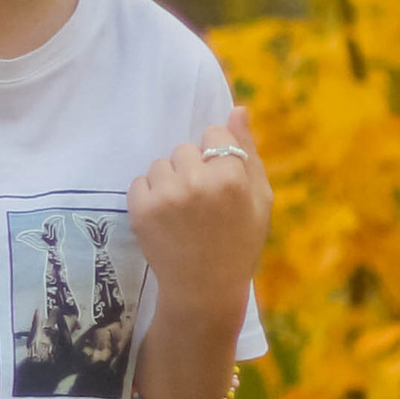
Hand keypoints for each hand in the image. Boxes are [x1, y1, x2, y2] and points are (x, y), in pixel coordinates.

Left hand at [127, 106, 270, 325]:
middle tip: (201, 202)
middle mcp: (196, 181)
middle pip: (185, 148)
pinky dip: (149, 196)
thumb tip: (238, 109)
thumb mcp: (260, 199)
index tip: (219, 181)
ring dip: (169, 180)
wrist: (204, 289)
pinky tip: (165, 218)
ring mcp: (165, 195)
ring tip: (182, 211)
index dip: (216, 156)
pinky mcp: (140, 210)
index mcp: (231, 177)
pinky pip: (140, 182)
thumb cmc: (239, 243)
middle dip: (192, 168)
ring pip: (161, 163)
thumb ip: (248, 151)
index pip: (214, 133)